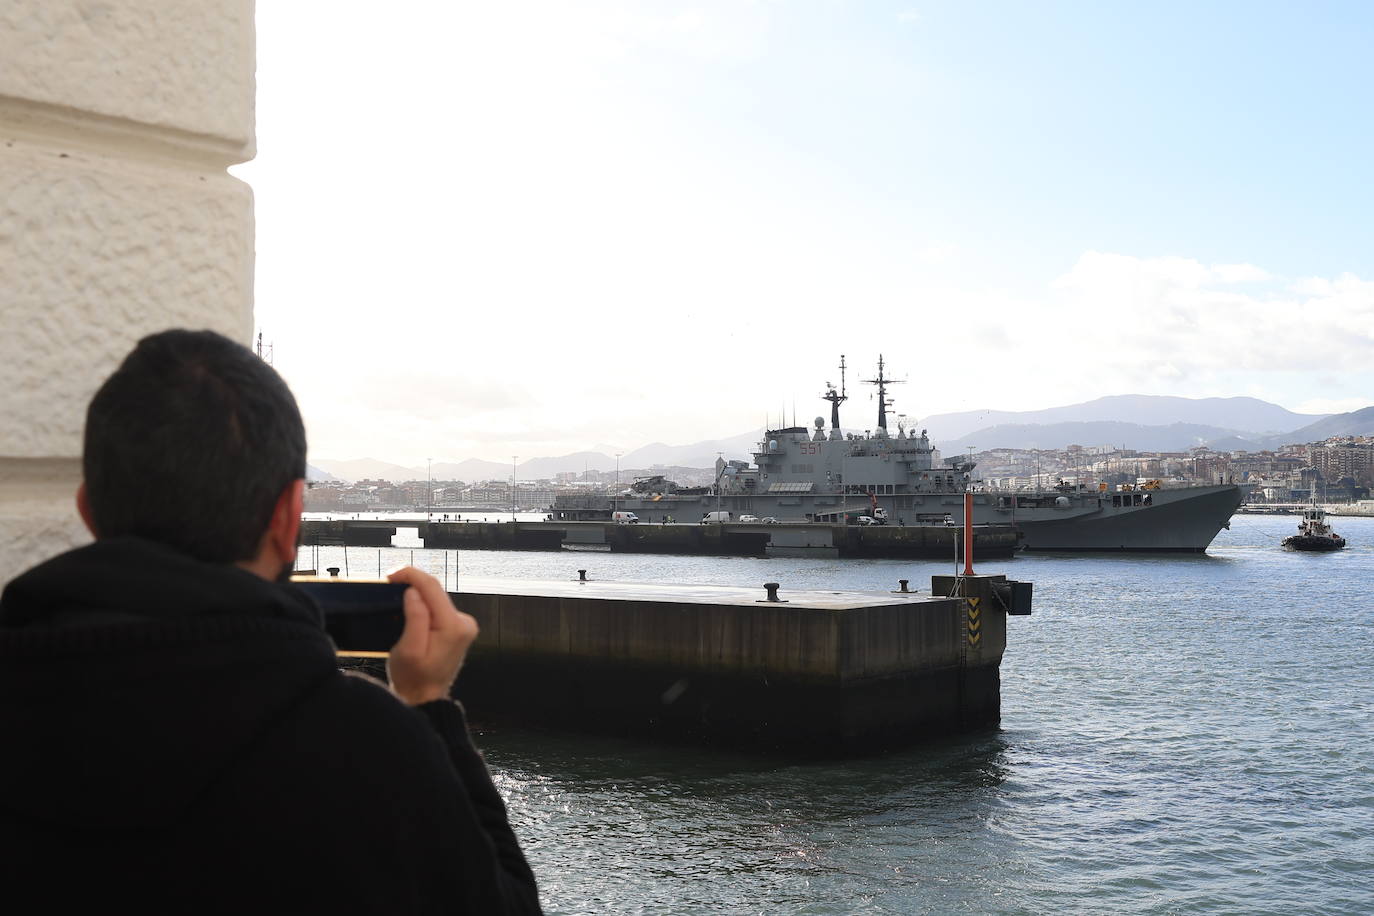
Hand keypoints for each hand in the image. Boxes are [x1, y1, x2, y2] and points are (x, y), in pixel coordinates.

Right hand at [385, 566, 478, 705]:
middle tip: (388, 586)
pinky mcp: (456, 628)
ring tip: (394, 598)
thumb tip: (414, 592)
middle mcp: (463, 623)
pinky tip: (407, 609)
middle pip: (435, 591)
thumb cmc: (413, 678)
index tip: (390, 575)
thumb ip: (415, 618)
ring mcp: (462, 625)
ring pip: (435, 598)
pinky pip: (437, 607)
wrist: (424, 697)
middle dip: (411, 585)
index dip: (410, 575)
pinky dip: (422, 605)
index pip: (432, 586)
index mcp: (453, 626)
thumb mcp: (408, 650)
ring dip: (416, 595)